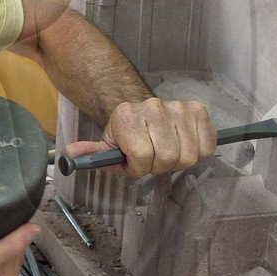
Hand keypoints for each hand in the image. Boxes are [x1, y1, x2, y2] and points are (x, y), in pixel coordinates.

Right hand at [0, 175, 38, 275]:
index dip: (15, 242)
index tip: (31, 226)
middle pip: (13, 252)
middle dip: (19, 231)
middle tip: (21, 207)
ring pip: (18, 255)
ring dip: (18, 238)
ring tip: (14, 218)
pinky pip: (18, 259)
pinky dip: (17, 246)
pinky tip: (12, 232)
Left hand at [60, 97, 213, 176]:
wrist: (141, 111)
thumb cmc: (126, 134)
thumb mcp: (106, 145)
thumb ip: (91, 154)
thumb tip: (69, 157)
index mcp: (127, 116)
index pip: (141, 158)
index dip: (138, 168)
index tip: (133, 162)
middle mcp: (153, 108)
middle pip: (168, 158)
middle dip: (159, 166)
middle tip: (152, 158)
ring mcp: (177, 108)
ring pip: (188, 155)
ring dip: (179, 161)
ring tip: (166, 152)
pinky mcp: (197, 110)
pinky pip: (207, 145)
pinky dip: (199, 152)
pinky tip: (184, 146)